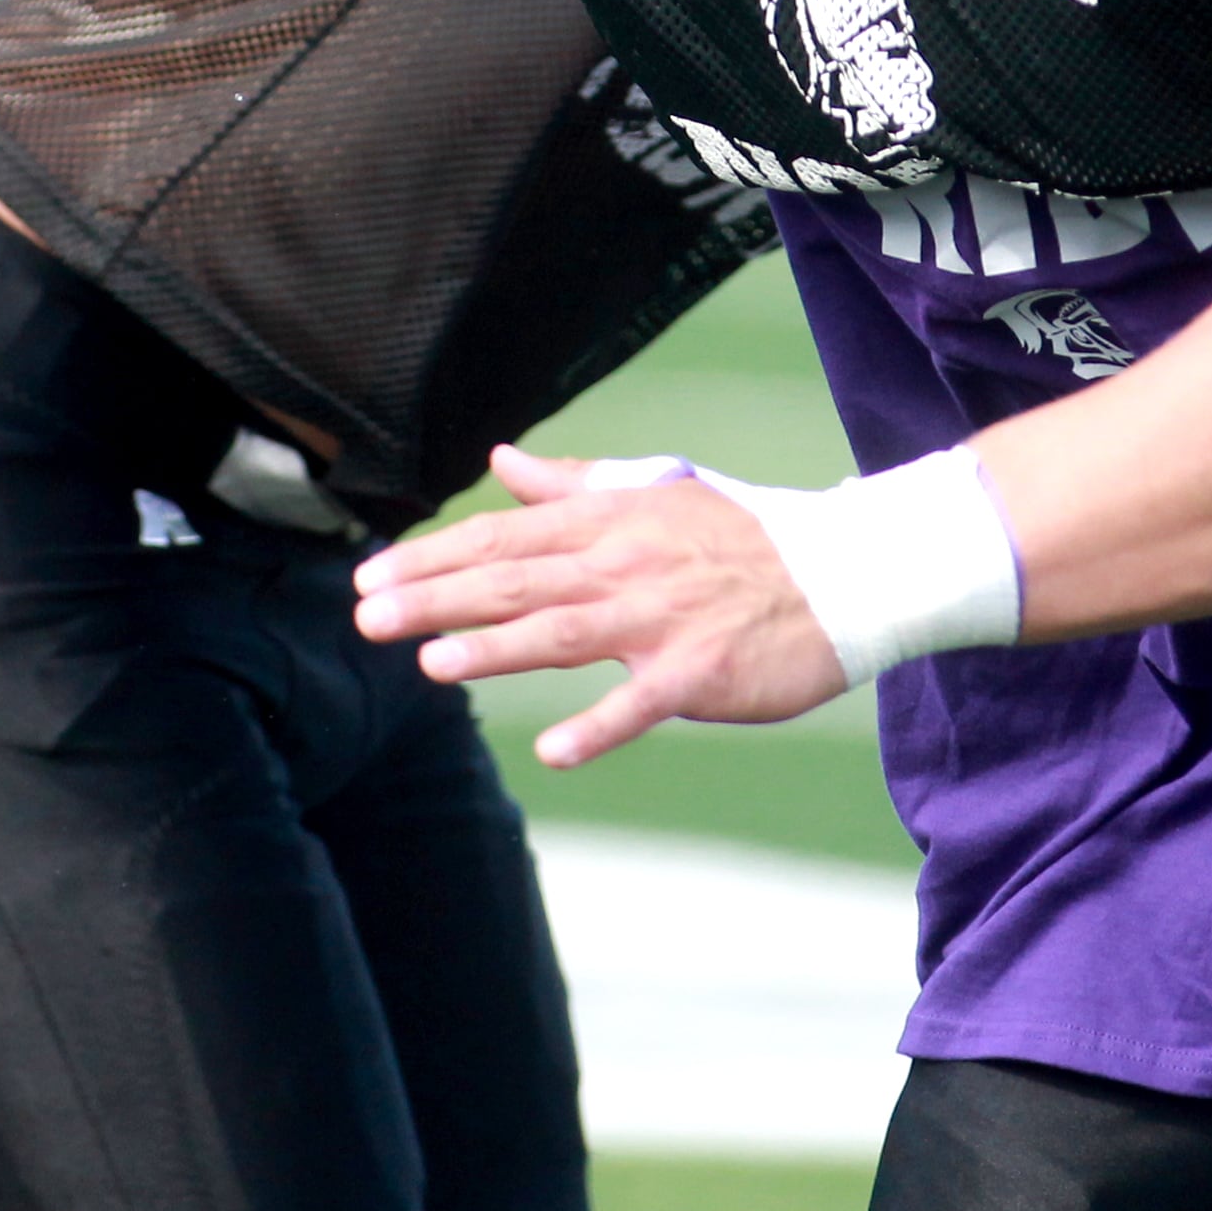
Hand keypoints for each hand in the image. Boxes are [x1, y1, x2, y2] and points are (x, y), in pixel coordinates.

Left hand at [351, 445, 847, 768]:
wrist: (845, 575)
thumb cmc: (747, 538)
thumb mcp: (656, 492)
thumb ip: (572, 482)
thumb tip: (503, 459)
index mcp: (612, 522)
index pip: (504, 535)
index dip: (434, 554)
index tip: (372, 574)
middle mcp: (627, 564)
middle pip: (517, 580)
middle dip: (436, 597)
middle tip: (367, 616)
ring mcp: (662, 619)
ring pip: (563, 631)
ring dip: (495, 648)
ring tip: (432, 663)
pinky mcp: (700, 672)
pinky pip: (640, 702)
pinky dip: (599, 726)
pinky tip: (554, 751)